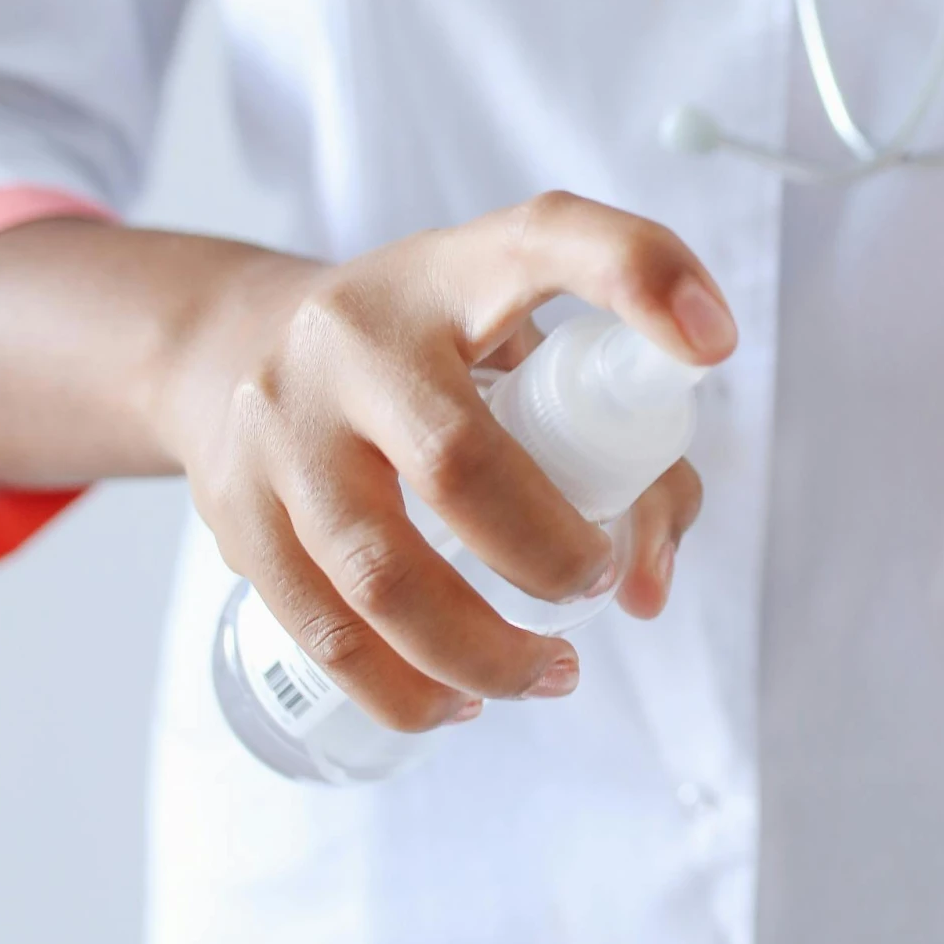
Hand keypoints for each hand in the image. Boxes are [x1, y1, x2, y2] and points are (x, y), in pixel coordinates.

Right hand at [158, 193, 734, 730]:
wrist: (237, 347)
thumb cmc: (431, 357)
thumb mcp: (522, 351)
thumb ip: (630, 454)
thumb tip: (646, 591)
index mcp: (454, 272)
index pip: (550, 240)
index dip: (640, 279)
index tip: (712, 345)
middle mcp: (355, 335)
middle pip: (458, 461)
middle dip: (549, 555)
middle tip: (595, 586)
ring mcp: (279, 421)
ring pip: (379, 573)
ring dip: (481, 653)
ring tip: (548, 675)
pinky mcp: (231, 505)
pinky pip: (320, 628)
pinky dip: (402, 690)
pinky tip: (456, 703)